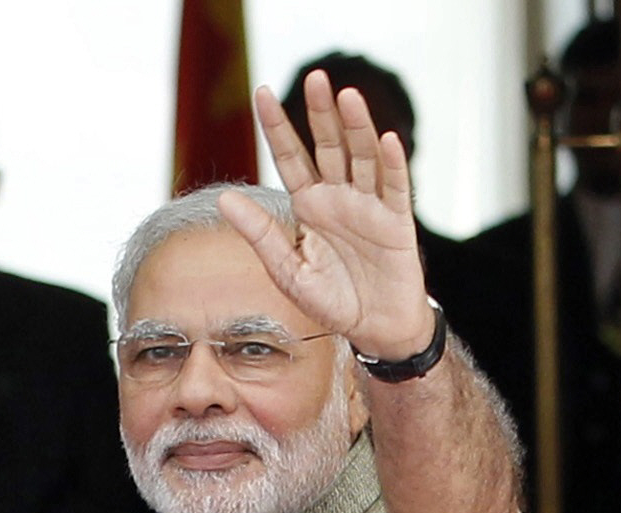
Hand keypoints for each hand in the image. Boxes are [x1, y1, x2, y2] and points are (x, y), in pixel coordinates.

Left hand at [218, 72, 431, 362]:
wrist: (372, 327)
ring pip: (362, 157)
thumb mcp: (286, 270)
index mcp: (309, 205)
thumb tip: (224, 198)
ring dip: (357, 127)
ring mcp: (368, 205)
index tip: (261, 93)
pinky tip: (384, 140)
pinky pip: (393, 187)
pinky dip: (390, 164)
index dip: (277, 127)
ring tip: (347, 97)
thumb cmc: (330, 299)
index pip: (290, 157)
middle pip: (328, 146)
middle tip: (315, 77)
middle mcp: (338, 197)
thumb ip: (259, 233)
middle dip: (320, 112)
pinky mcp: (395, 221)